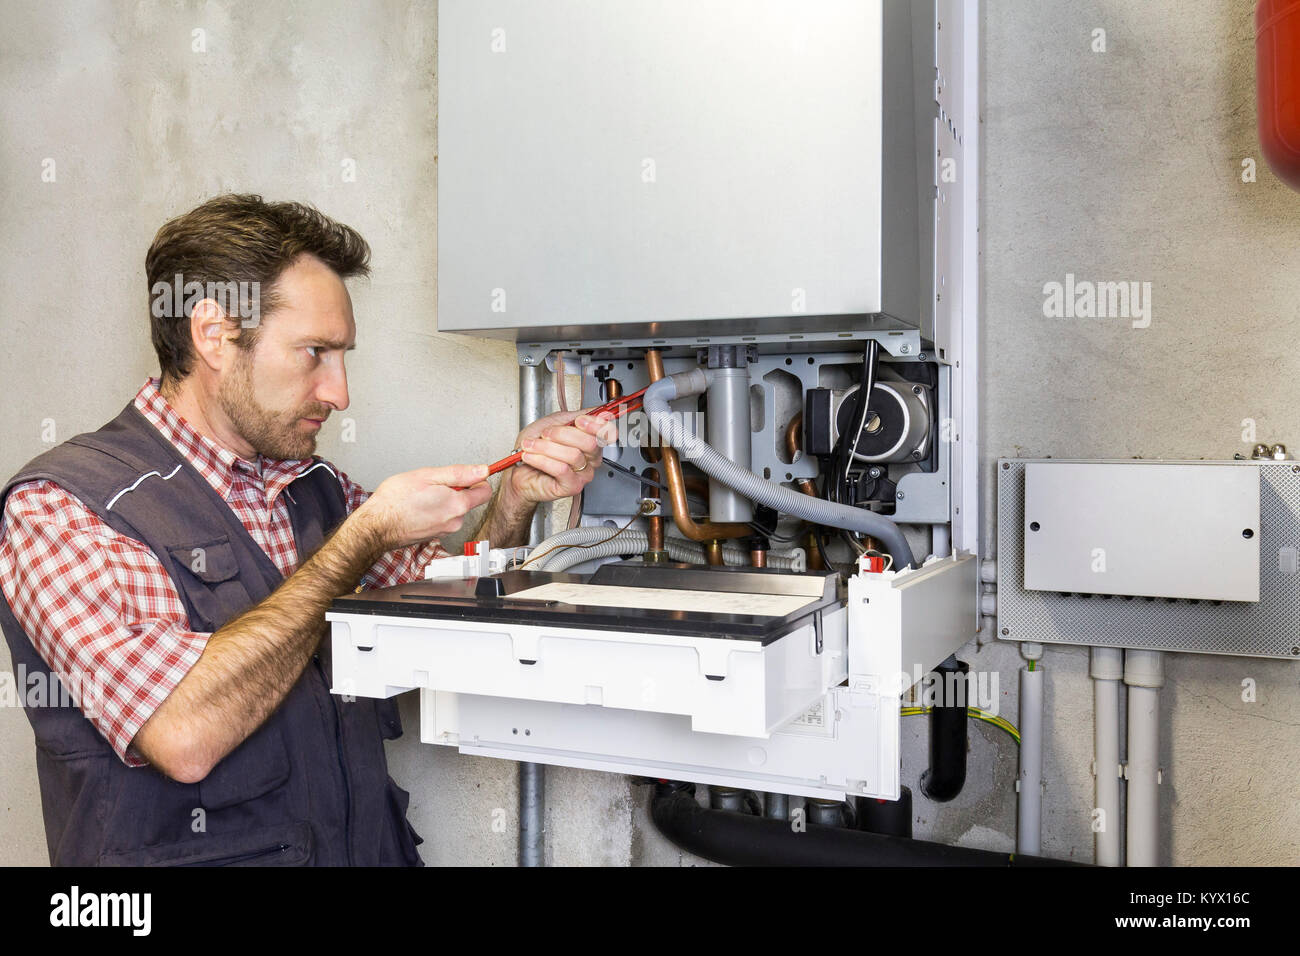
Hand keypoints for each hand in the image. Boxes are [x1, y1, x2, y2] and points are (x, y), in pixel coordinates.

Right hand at [354, 463, 492, 550]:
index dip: (476, 480)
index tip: (466, 475)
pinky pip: (442, 518)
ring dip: (442, 500)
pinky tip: (418, 507)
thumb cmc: (395, 501)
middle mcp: (455, 522)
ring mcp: (444, 531)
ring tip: (422, 496)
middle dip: (455, 489)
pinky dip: (434, 510)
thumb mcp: (428, 476)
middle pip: (468, 500)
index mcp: (457, 505)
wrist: (375, 526)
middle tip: (432, 485)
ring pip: (453, 509)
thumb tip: (482, 470)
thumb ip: (459, 473)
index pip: (485, 491)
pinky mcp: (434, 535)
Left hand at [506, 408, 617, 505]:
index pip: (605, 432)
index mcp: (589, 441)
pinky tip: (531, 457)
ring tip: (531, 446)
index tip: (578, 421)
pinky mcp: (572, 486)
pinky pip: (561, 469)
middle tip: (545, 433)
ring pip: (573, 455)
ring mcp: (583, 474)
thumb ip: (576, 416)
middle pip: (590, 442)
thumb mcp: (554, 423)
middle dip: (562, 434)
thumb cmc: (534, 448)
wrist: (518, 471)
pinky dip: (542, 460)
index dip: (594, 424)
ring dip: (546, 447)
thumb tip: (600, 412)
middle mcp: (590, 459)